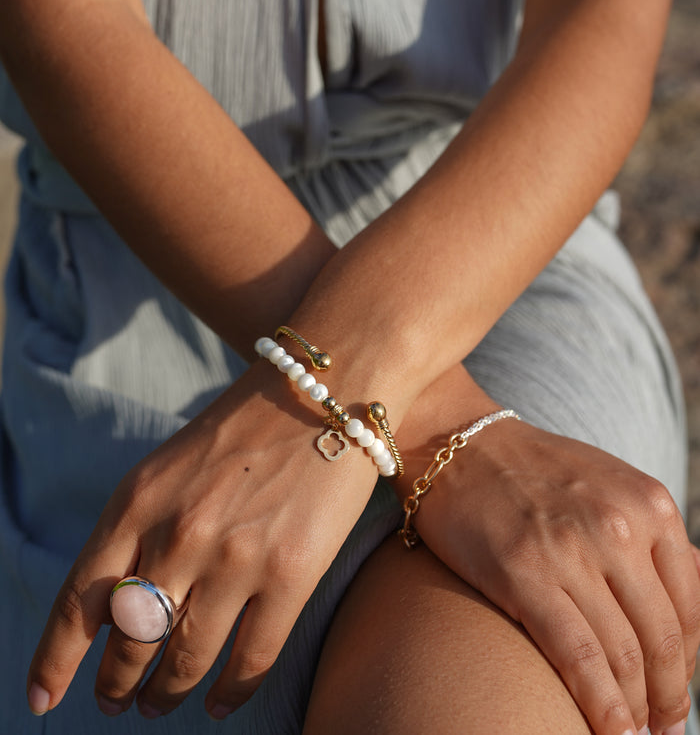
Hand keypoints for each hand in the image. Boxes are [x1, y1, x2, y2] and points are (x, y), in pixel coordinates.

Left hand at [26, 360, 378, 719]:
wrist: (323, 388)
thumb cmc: (243, 427)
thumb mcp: (167, 468)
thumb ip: (135, 533)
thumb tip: (111, 612)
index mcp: (137, 502)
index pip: (80, 600)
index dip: (55, 660)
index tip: (41, 699)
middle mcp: (179, 534)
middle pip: (129, 640)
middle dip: (115, 683)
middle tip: (115, 701)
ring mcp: (236, 557)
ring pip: (184, 660)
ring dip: (165, 694)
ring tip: (157, 705)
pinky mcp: (292, 574)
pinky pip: (251, 660)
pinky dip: (231, 694)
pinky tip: (220, 704)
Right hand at [410, 418, 699, 734]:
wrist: (459, 444)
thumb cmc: (534, 471)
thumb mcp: (610, 485)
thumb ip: (648, 539)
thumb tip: (683, 615)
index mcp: (649, 504)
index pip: (692, 605)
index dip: (689, 661)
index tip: (679, 687)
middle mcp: (618, 526)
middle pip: (663, 637)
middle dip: (669, 695)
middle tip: (665, 725)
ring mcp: (571, 550)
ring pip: (625, 656)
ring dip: (637, 709)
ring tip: (633, 731)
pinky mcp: (525, 575)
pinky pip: (579, 659)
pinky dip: (601, 707)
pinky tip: (609, 730)